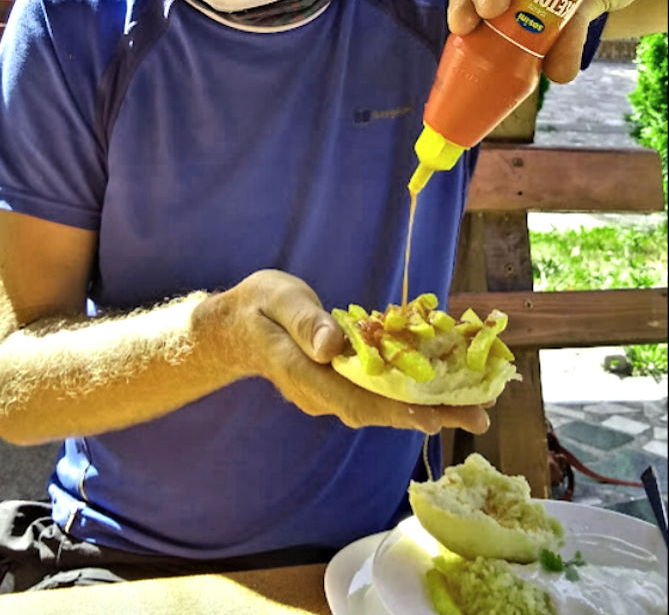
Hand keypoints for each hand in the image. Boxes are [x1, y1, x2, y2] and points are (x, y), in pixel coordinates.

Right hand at [220, 270, 489, 435]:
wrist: (234, 327)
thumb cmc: (257, 306)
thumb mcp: (277, 299)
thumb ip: (304, 322)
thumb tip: (331, 346)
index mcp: (303, 373)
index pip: (356, 399)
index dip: (399, 409)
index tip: (438, 414)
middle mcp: (320, 393)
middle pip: (379, 411)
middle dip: (431, 413)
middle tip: (480, 415)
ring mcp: (329, 393)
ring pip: (382, 407)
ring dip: (428, 406)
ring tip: (475, 404)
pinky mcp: (338, 385)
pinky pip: (378, 394)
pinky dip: (411, 393)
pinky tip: (442, 387)